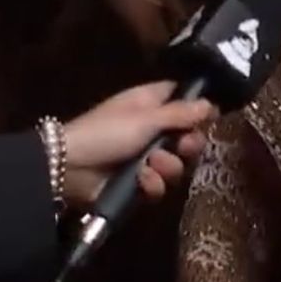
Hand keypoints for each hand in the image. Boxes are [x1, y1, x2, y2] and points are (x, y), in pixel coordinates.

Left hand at [63, 81, 216, 207]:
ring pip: (176, 162)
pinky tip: (142, 181)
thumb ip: (182, 114)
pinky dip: (153, 184)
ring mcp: (144, 156)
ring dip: (168, 166)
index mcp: (151, 103)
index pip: (182, 97)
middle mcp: (151, 127)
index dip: (198, 106)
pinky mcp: (137, 182)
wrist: (68, 168)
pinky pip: (159, 183)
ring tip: (152, 166)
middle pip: (186, 134)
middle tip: (184, 147)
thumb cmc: (107, 131)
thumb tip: (212, 103)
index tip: (212, 116)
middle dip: (188, 144)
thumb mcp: (147, 118)